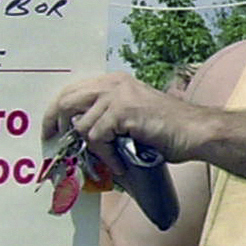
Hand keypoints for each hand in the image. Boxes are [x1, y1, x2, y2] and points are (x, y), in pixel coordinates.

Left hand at [46, 72, 202, 167]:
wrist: (195, 131)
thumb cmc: (168, 130)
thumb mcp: (131, 117)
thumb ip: (105, 119)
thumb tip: (76, 135)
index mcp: (115, 82)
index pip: (72, 91)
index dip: (55, 112)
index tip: (50, 131)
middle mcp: (114, 84)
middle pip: (66, 101)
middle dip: (55, 126)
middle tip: (56, 146)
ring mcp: (118, 95)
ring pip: (82, 126)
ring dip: (93, 150)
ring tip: (112, 160)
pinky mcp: (122, 111)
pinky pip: (97, 138)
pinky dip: (106, 156)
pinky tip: (120, 163)